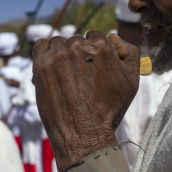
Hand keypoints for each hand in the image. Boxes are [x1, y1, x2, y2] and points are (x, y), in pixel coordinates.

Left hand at [32, 31, 140, 171]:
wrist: (84, 134)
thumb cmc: (109, 110)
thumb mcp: (131, 81)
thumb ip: (130, 52)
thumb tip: (114, 37)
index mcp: (102, 46)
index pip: (95, 36)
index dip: (94, 53)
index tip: (92, 68)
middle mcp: (79, 46)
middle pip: (76, 40)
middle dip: (78, 55)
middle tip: (79, 77)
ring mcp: (58, 55)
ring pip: (58, 43)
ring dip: (60, 54)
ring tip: (65, 76)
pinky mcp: (41, 65)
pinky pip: (40, 45)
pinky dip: (44, 52)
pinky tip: (50, 66)